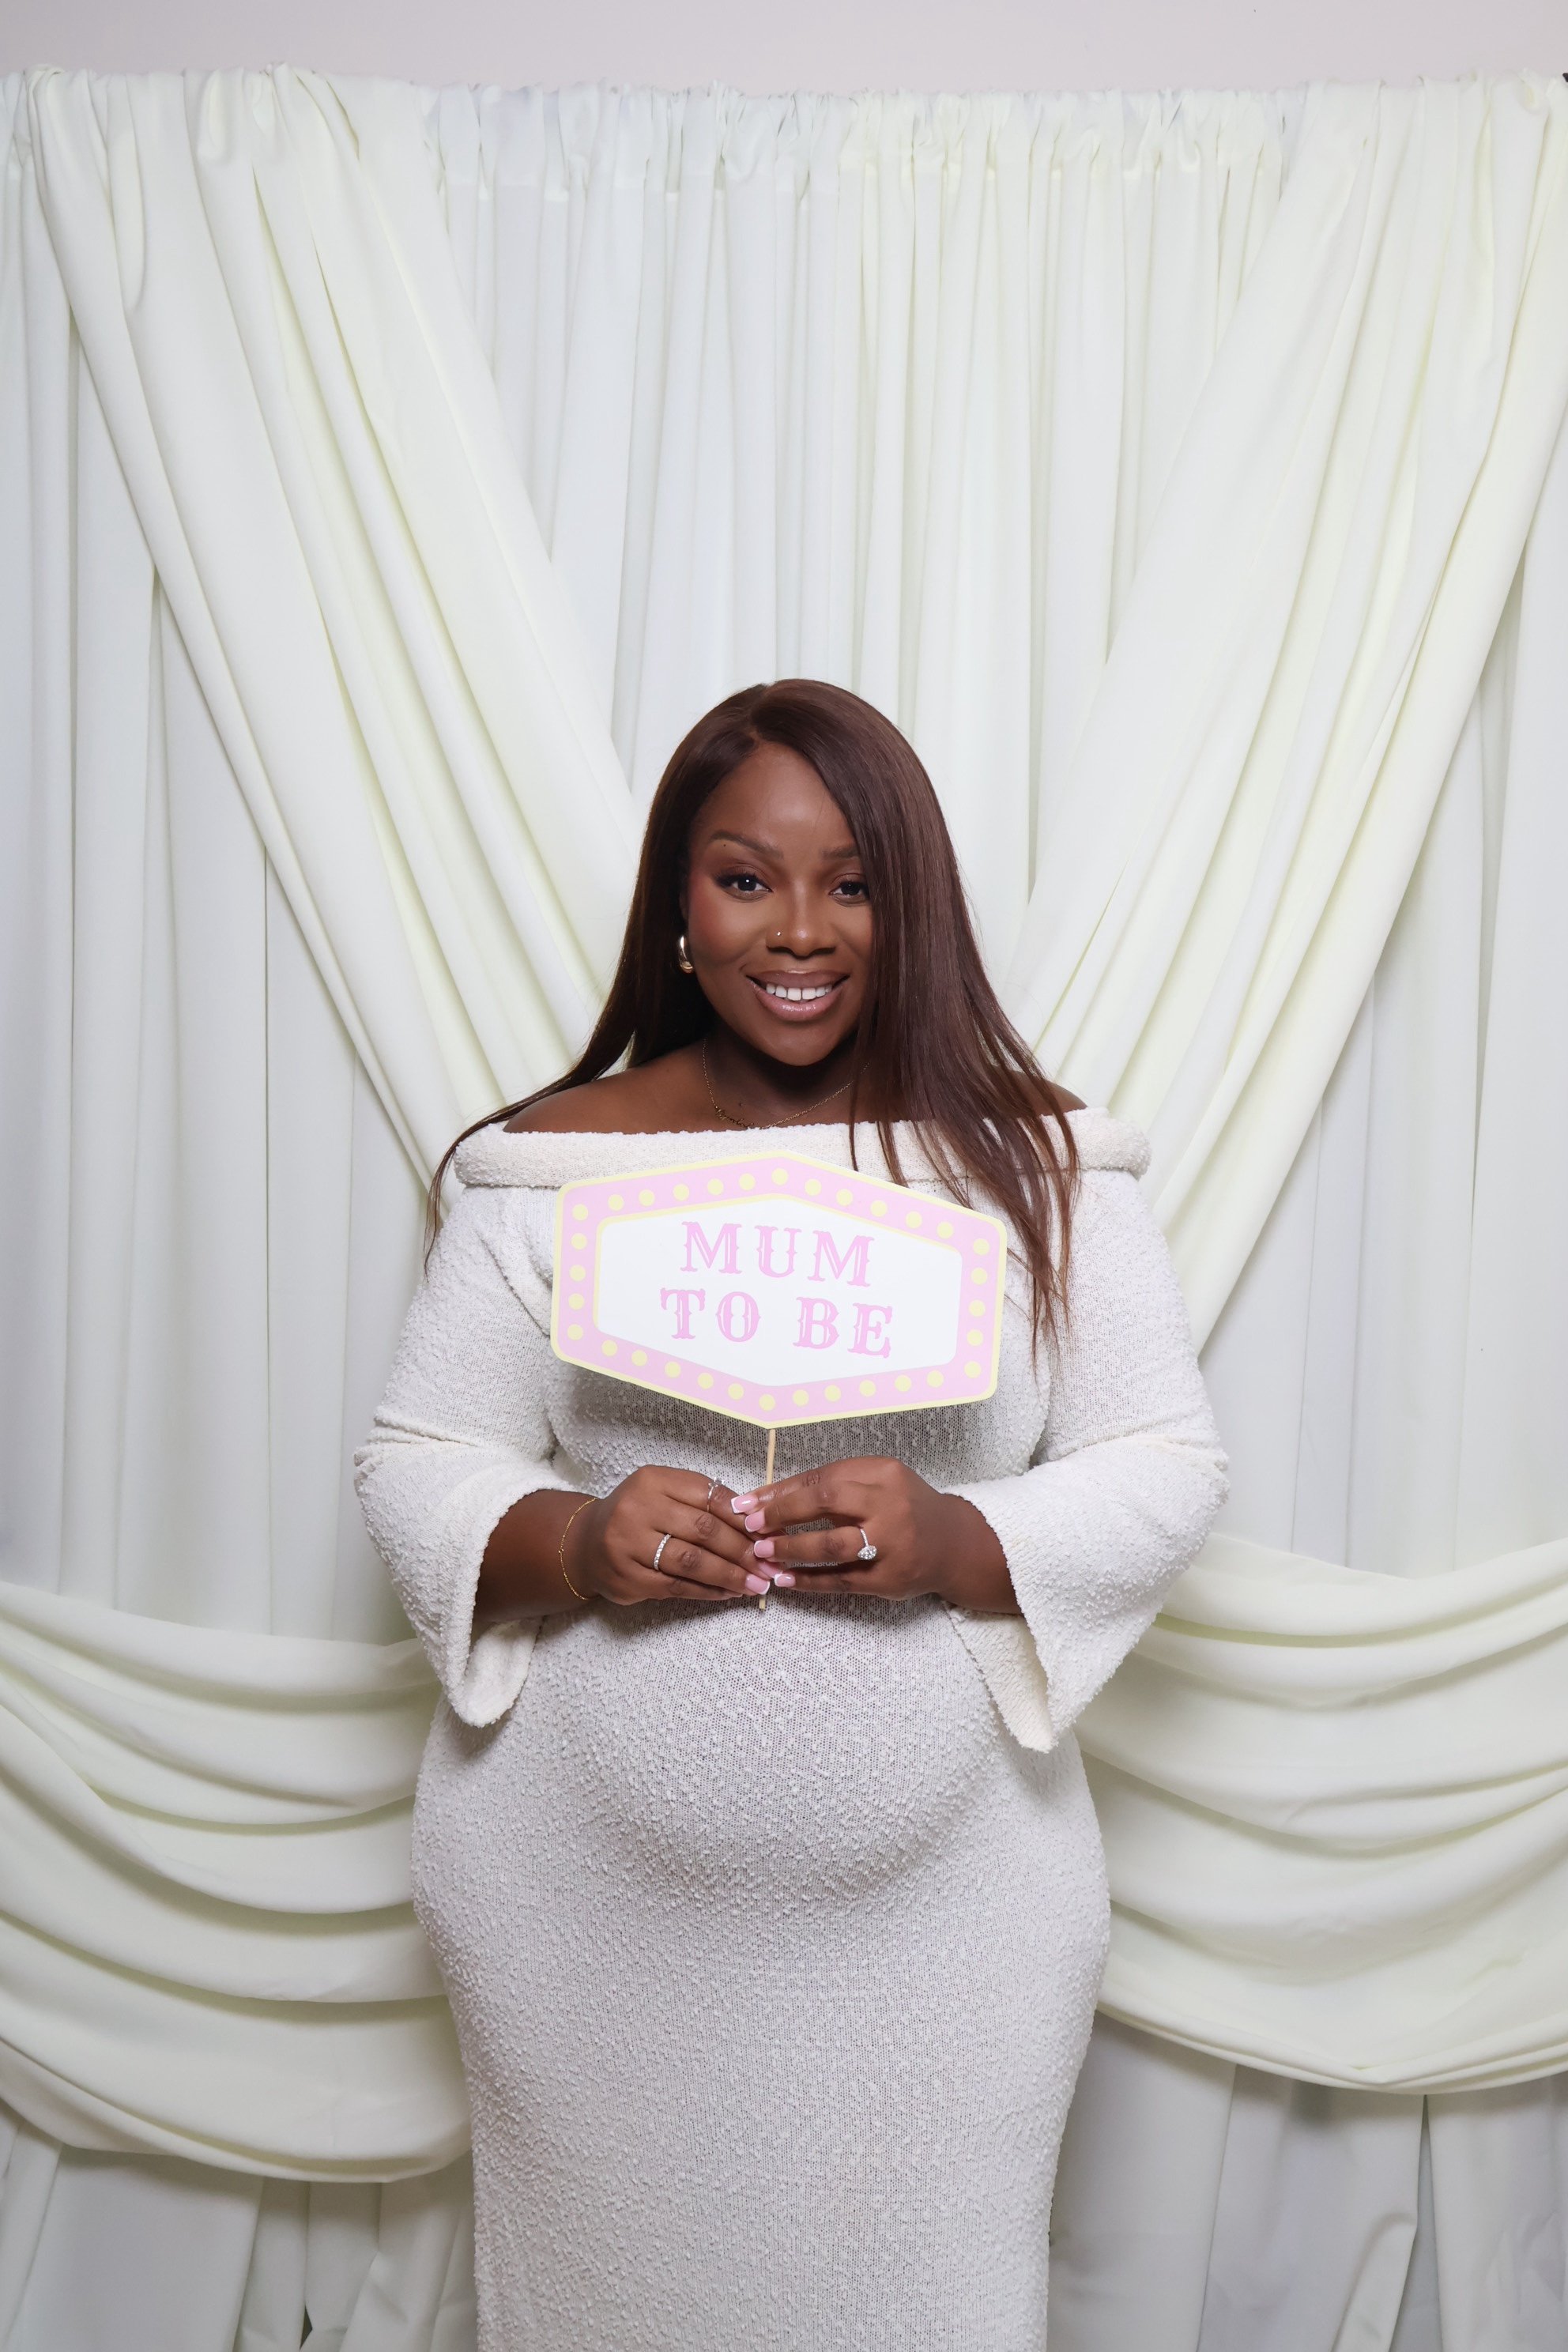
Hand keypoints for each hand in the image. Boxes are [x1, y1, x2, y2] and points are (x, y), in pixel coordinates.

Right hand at [566, 1467, 771, 1604]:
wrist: (585, 1544)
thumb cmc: (638, 1516)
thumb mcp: (665, 1494)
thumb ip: (704, 1503)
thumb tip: (757, 1523)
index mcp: (653, 1481)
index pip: (709, 1497)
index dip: (744, 1519)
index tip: (770, 1535)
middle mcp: (638, 1509)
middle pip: (704, 1530)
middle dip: (743, 1551)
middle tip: (769, 1565)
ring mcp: (629, 1545)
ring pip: (692, 1562)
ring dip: (730, 1575)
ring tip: (756, 1584)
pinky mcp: (628, 1578)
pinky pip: (677, 1586)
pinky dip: (708, 1591)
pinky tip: (729, 1593)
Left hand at [728, 1456, 1015, 1611]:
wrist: (952, 1544)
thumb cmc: (903, 1506)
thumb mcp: (877, 1481)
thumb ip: (833, 1485)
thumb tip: (771, 1497)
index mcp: (884, 1474)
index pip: (824, 1479)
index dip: (782, 1492)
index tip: (750, 1503)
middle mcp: (891, 1506)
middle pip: (828, 1505)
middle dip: (783, 1516)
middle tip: (752, 1527)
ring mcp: (892, 1546)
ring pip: (833, 1547)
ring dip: (792, 1550)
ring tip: (763, 1553)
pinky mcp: (889, 1580)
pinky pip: (841, 1581)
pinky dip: (809, 1581)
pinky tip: (785, 1580)